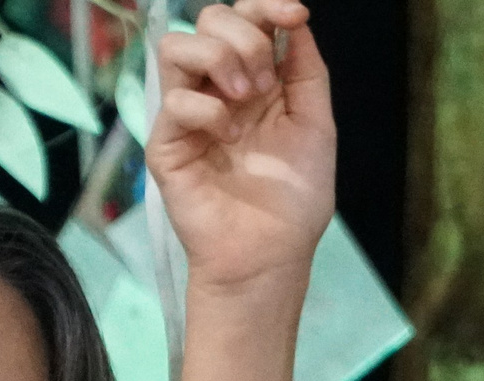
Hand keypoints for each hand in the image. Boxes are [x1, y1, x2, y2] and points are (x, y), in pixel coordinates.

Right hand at [146, 1, 335, 293]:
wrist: (273, 254)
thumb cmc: (294, 198)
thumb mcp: (316, 123)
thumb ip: (306, 69)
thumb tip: (296, 20)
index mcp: (253, 79)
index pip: (245, 17)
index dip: (265, 5)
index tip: (294, 15)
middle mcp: (217, 89)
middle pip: (207, 19)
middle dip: (245, 37)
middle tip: (264, 83)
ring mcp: (188, 115)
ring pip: (176, 46)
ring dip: (219, 59)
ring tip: (244, 99)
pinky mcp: (167, 145)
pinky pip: (175, 102)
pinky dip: (207, 110)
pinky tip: (229, 139)